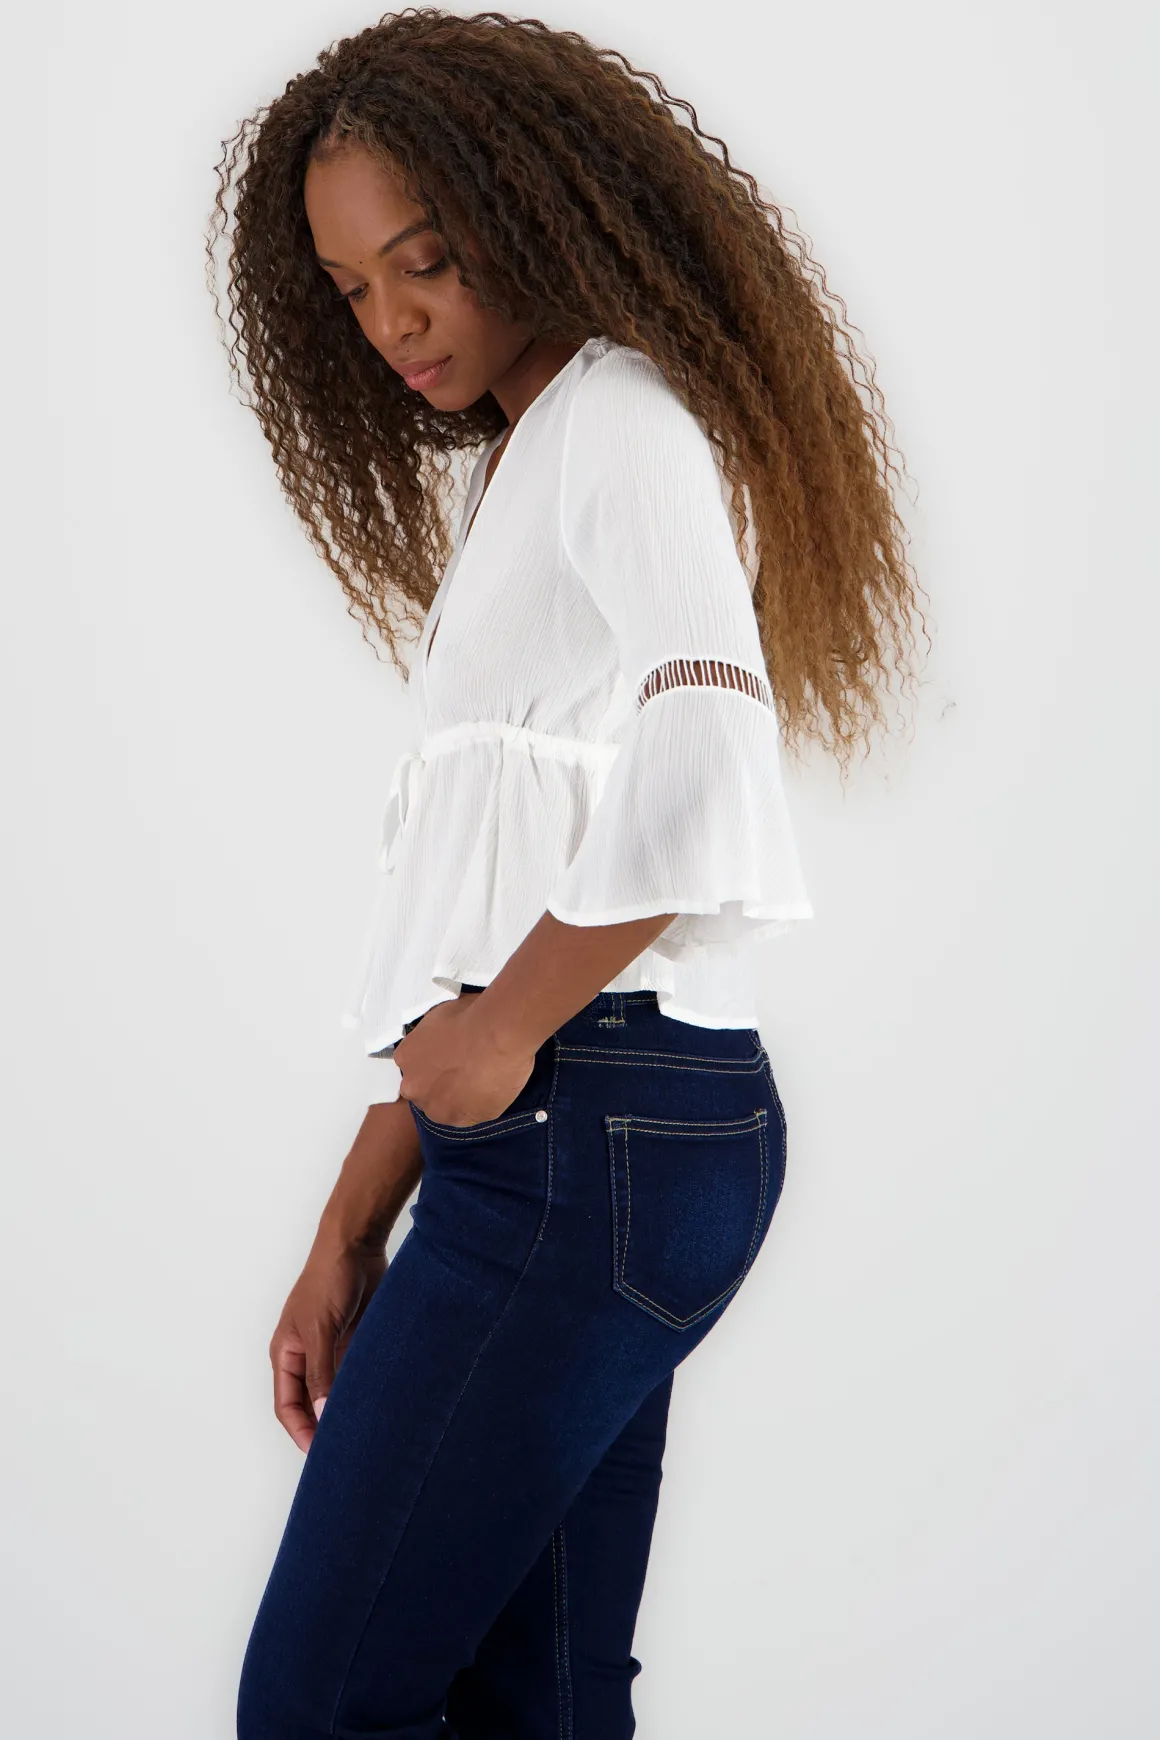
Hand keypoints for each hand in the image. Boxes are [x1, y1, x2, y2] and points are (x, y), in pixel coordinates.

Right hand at [269, 1231, 385, 1452]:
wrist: (357, 1244)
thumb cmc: (328, 1279)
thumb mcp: (319, 1329)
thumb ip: (320, 1372)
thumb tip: (321, 1414)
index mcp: (286, 1353)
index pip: (286, 1405)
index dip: (300, 1431)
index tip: (319, 1455)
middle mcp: (306, 1355)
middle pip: (310, 1403)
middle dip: (322, 1427)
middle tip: (345, 1452)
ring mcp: (331, 1349)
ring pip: (334, 1391)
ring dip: (345, 1409)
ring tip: (365, 1434)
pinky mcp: (355, 1341)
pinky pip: (356, 1374)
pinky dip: (363, 1390)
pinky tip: (378, 1405)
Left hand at [394, 991, 535, 1125]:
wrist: (498, 1034)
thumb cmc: (472, 1016)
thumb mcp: (440, 1017)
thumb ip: (433, 1036)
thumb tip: (443, 1038)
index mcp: (405, 1057)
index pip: (414, 1067)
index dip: (433, 1064)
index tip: (450, 1059)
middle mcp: (414, 1087)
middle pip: (425, 1091)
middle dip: (442, 1085)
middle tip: (467, 1070)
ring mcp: (439, 1108)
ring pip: (446, 1108)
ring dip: (460, 1099)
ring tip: (483, 1080)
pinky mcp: (465, 1120)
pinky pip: (472, 1116)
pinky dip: (481, 1105)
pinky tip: (494, 1087)